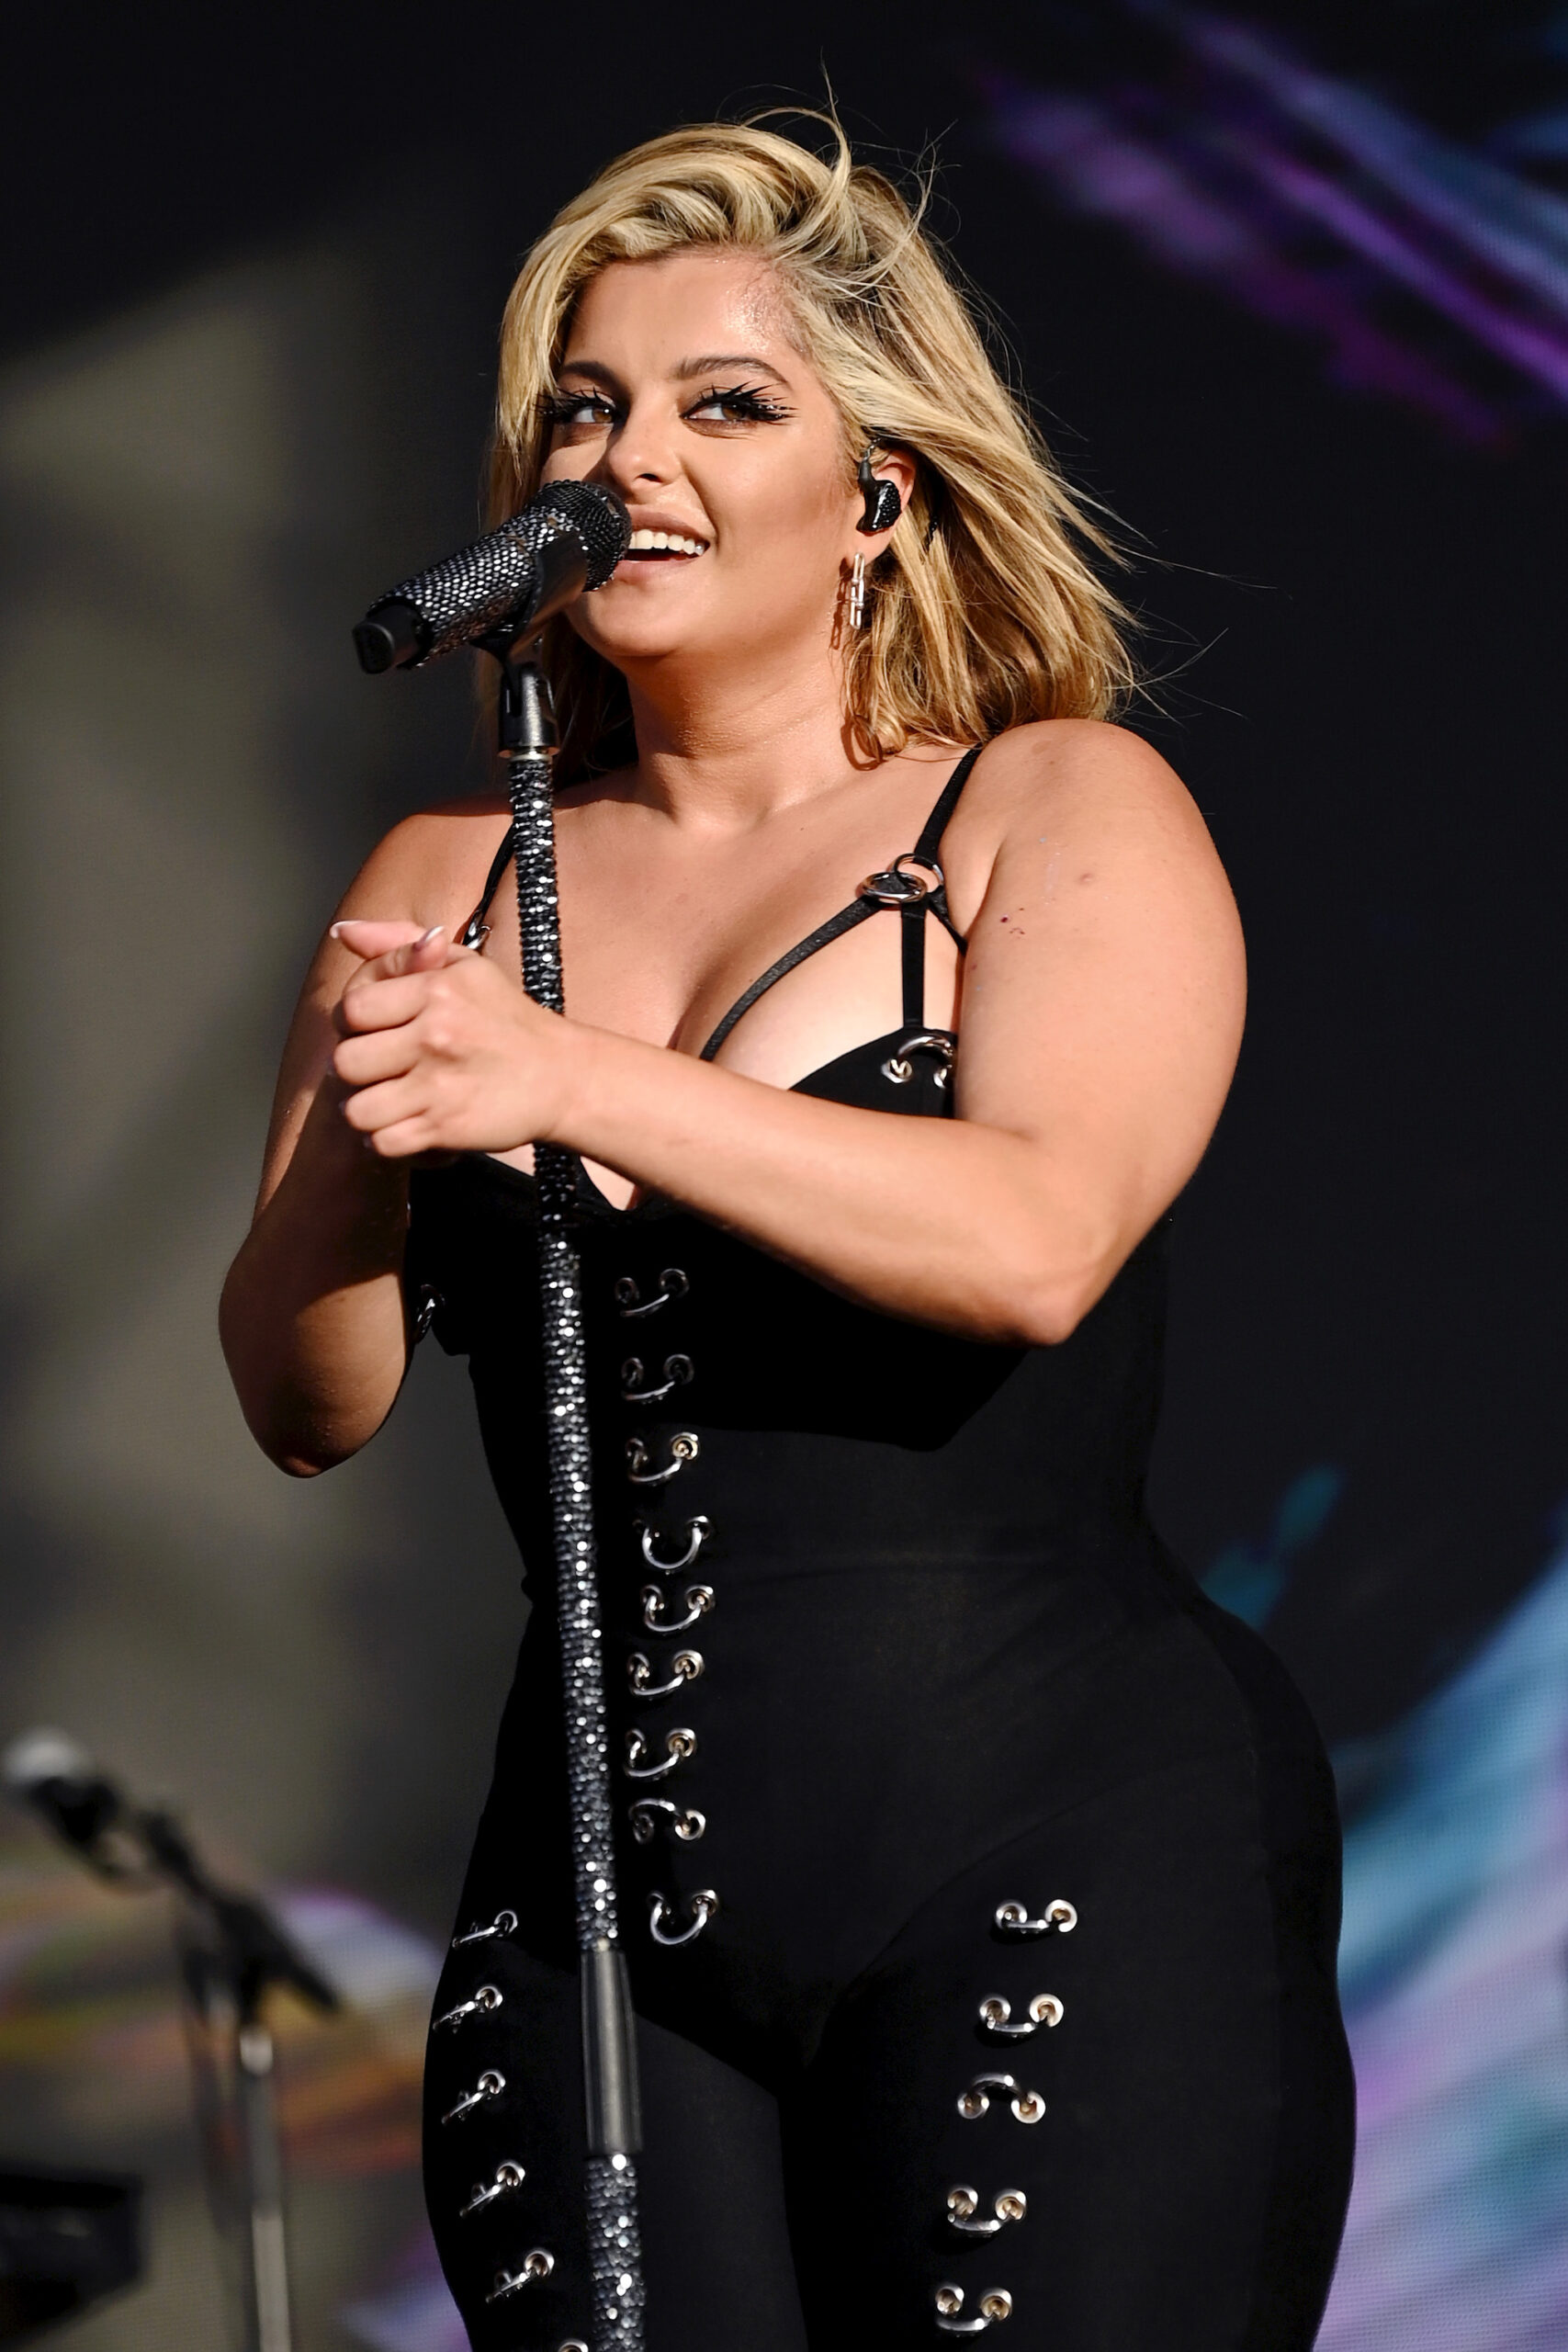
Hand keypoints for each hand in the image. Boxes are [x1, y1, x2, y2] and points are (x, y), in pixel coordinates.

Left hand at [329, 920, 572, 1157]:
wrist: (562, 1076)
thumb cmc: (506, 1018)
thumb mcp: (463, 966)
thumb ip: (400, 944)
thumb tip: (344, 931)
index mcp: (437, 989)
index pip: (353, 1009)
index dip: (354, 1023)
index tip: (375, 1030)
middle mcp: (435, 1035)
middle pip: (346, 1062)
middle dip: (356, 1069)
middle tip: (380, 1068)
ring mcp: (439, 1086)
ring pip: (357, 1109)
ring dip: (367, 1109)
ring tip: (386, 1100)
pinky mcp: (447, 1127)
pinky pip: (383, 1143)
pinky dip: (387, 1140)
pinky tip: (403, 1125)